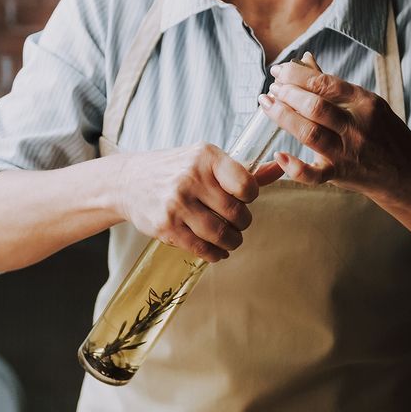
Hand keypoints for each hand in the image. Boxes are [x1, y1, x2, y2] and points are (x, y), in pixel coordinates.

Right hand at [112, 144, 263, 261]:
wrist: (128, 182)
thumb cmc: (174, 170)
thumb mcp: (205, 160)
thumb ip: (243, 170)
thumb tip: (282, 168)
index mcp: (206, 157)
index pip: (246, 185)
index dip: (250, 197)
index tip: (243, 198)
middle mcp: (190, 178)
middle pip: (236, 213)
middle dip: (242, 223)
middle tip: (237, 223)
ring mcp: (177, 204)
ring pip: (221, 234)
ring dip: (232, 241)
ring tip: (230, 239)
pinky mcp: (166, 226)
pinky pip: (202, 248)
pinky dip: (215, 254)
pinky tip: (216, 251)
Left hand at [260, 53, 410, 196]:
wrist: (406, 174)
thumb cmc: (383, 133)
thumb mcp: (366, 104)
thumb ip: (333, 85)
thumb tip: (305, 59)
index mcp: (365, 103)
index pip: (326, 83)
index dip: (297, 75)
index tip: (278, 71)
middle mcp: (357, 127)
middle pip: (316, 107)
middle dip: (288, 94)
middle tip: (272, 89)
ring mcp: (348, 152)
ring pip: (310, 134)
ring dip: (283, 117)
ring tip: (267, 104)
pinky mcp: (340, 175)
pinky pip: (314, 174)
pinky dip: (295, 167)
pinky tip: (278, 155)